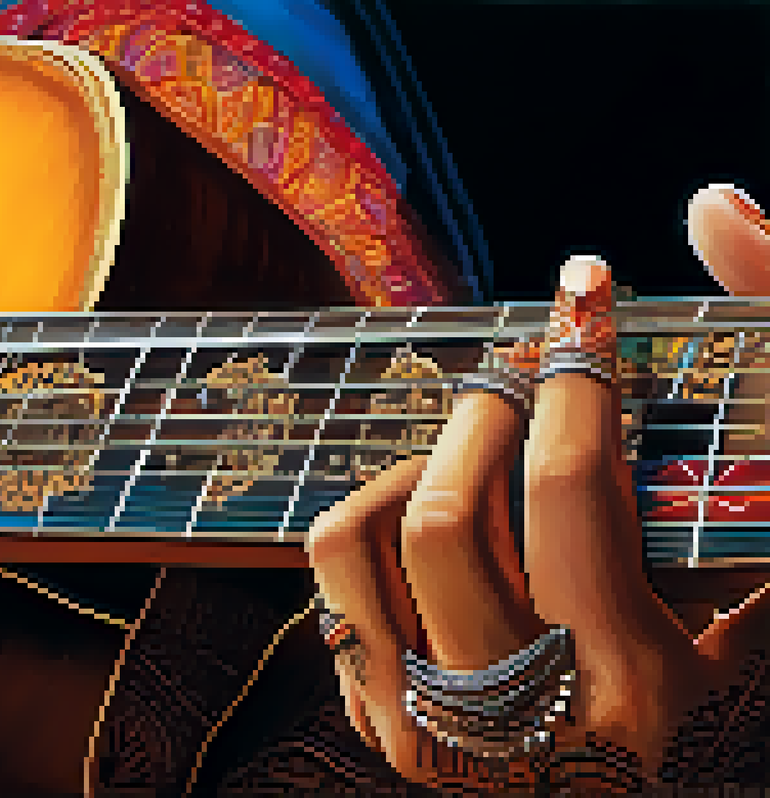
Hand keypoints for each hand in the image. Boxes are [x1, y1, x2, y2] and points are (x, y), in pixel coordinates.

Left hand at [304, 184, 769, 790]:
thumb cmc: (692, 718)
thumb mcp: (740, 633)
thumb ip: (746, 511)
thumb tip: (726, 267)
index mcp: (628, 682)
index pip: (572, 493)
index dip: (575, 376)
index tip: (585, 300)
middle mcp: (514, 712)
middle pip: (448, 512)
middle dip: (489, 410)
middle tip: (526, 367)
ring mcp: (428, 725)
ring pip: (367, 540)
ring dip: (420, 463)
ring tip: (477, 449)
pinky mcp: (377, 727)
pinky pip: (332, 586)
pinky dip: (374, 522)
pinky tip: (431, 515)